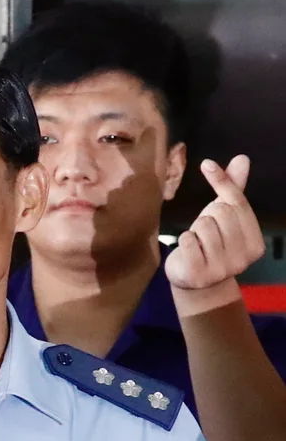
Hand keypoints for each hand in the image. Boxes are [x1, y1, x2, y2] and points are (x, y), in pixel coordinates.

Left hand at [167, 156, 261, 309]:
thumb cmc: (210, 243)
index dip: (221, 181)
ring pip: (204, 224)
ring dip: (195, 230)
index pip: (238, 202)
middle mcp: (245, 257)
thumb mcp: (223, 217)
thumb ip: (233, 190)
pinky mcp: (199, 274)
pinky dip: (184, 241)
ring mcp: (223, 268)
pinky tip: (189, 252)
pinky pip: (187, 240)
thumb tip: (242, 158)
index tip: (206, 164)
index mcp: (255, 241)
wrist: (195, 282)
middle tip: (205, 232)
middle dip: (207, 216)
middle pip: (220, 212)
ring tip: (198, 244)